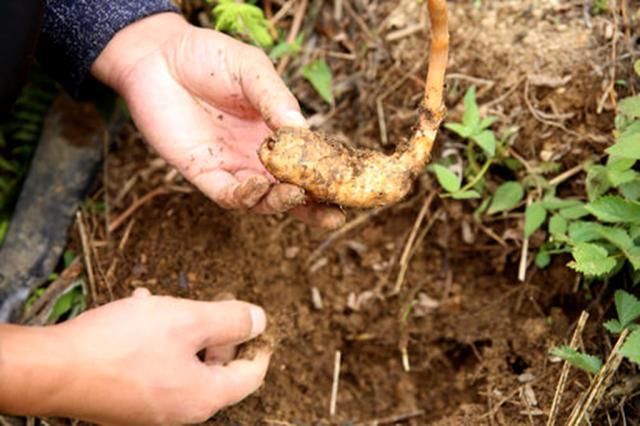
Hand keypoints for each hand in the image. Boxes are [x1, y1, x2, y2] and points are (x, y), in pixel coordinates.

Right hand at [0, 289, 269, 424]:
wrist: (53, 370)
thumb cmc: (122, 345)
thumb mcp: (187, 320)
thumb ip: (230, 321)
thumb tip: (260, 321)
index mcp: (204, 396)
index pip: (250, 376)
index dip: (260, 348)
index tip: (260, 327)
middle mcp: (181, 410)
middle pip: (216, 369)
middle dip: (216, 333)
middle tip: (212, 304)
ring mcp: (152, 409)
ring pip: (183, 363)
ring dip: (182, 331)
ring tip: (167, 301)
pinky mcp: (127, 401)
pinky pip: (156, 367)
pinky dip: (157, 340)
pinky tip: (140, 309)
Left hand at [92, 13, 344, 228]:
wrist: (157, 57)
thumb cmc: (208, 58)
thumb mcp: (251, 70)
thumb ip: (274, 97)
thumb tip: (302, 129)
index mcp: (276, 133)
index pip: (308, 162)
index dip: (328, 176)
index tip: (350, 184)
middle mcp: (258, 156)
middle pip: (291, 191)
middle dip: (313, 207)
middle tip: (335, 214)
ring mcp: (232, 167)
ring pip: (263, 200)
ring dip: (281, 203)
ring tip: (296, 194)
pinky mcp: (203, 172)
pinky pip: (228, 195)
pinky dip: (245, 196)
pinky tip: (256, 185)